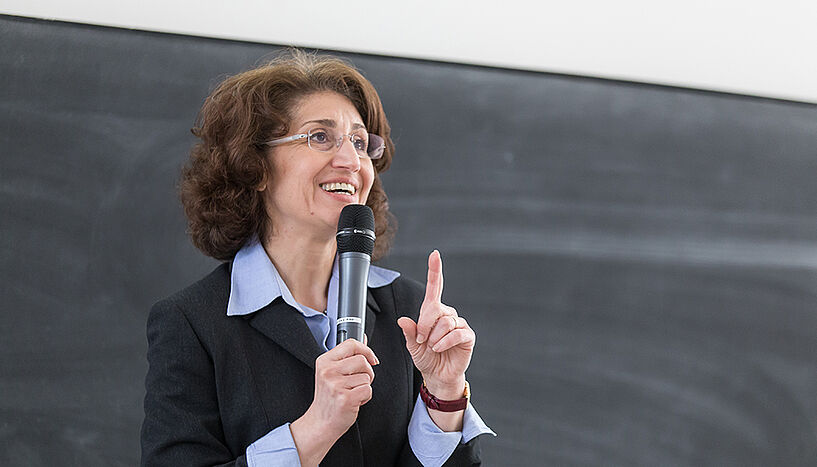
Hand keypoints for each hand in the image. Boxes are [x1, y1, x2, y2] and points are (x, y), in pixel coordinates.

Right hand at [291, 339, 377, 465]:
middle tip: (359, 381)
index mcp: (324, 361)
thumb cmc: (328, 397)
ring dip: (365, 386)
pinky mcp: (345, 398)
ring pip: (366, 376)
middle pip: (362, 360)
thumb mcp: (331, 372)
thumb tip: (363, 339)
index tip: (371, 359)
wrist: (321, 422)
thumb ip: (347, 356)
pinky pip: (368, 390)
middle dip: (367, 371)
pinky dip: (365, 397)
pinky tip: (354, 401)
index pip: (351, 344)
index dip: (366, 350)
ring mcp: (336, 385)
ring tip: (352, 392)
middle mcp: (328, 371)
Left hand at [397, 250, 474, 399]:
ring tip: (433, 346)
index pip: (434, 287)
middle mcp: (447, 314)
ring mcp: (458, 324)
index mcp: (433, 312)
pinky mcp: (467, 335)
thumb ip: (409, 332)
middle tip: (421, 340)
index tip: (434, 255)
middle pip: (435, 308)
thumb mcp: (412, 345)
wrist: (438, 375)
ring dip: (434, 337)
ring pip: (445, 322)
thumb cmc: (426, 357)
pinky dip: (444, 342)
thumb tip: (403, 320)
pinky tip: (440, 348)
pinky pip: (455, 333)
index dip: (434, 270)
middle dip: (424, 325)